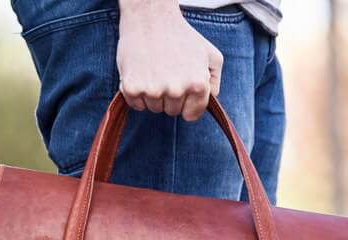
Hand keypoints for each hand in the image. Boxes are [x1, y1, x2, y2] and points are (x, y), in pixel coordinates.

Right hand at [117, 0, 222, 120]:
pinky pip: (136, 104)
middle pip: (171, 112)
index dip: (186, 103)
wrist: (150, 16)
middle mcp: (176, 90)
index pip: (191, 115)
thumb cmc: (181, 35)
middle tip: (166, 72)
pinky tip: (141, 73)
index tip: (181, 88)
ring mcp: (153, 90)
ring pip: (154, 109)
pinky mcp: (132, 88)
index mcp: (197, 84)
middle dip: (169, 97)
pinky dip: (137, 93)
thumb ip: (215, 81)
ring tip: (154, 70)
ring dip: (153, 95)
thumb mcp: (210, 54)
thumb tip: (211, 100)